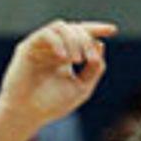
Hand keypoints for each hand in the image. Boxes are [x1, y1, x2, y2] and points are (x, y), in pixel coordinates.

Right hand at [0, 20, 115, 124]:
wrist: (28, 114)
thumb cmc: (53, 104)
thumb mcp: (82, 86)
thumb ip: (94, 68)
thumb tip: (100, 45)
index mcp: (67, 56)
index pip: (82, 35)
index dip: (97, 29)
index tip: (113, 30)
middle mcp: (53, 48)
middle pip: (75, 29)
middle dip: (87, 41)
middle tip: (91, 60)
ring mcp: (40, 46)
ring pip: (61, 27)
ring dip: (74, 40)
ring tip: (78, 60)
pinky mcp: (27, 48)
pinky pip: (45, 34)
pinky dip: (58, 42)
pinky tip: (64, 58)